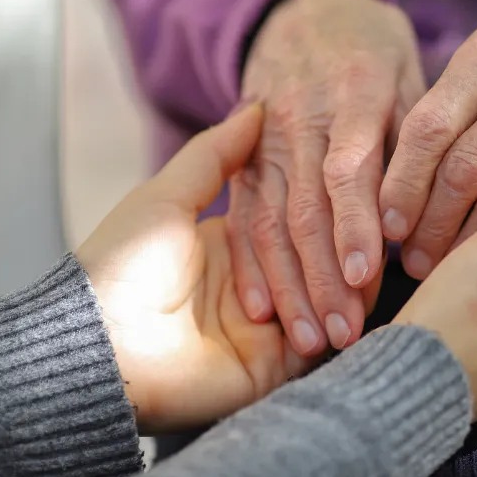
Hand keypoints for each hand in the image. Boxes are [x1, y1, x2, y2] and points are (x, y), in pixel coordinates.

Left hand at [77, 103, 354, 432]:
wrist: (99, 342)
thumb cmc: (121, 264)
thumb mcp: (168, 196)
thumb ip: (213, 155)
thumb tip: (255, 107)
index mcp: (229, 247)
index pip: (290, 222)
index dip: (323, 208)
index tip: (357, 188)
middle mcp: (253, 289)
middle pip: (314, 264)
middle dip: (345, 251)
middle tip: (378, 230)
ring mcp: (264, 332)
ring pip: (323, 303)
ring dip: (348, 289)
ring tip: (375, 269)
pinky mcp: (269, 369)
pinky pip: (316, 348)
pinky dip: (339, 326)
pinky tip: (360, 304)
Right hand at [230, 0, 425, 354]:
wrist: (302, 9)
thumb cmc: (373, 51)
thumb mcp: (407, 75)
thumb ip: (417, 140)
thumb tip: (438, 214)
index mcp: (353, 94)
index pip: (350, 168)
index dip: (355, 225)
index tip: (368, 278)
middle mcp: (301, 119)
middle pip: (306, 206)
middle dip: (323, 276)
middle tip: (344, 335)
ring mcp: (263, 139)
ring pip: (270, 220)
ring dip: (288, 284)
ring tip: (309, 340)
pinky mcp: (241, 157)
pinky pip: (241, 215)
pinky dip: (248, 264)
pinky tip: (261, 310)